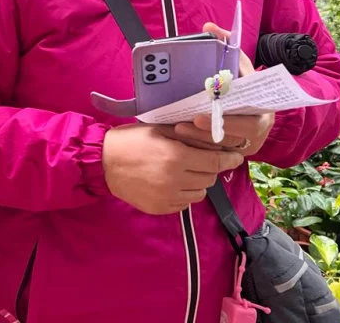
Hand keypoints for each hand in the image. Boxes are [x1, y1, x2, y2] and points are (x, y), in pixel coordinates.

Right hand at [103, 124, 243, 214]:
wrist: (102, 162)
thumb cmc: (130, 140)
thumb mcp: (158, 130)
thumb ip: (186, 135)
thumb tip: (214, 139)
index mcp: (176, 157)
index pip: (214, 162)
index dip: (229, 160)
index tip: (237, 157)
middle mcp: (174, 180)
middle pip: (209, 179)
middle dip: (209, 169)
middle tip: (201, 160)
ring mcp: (167, 197)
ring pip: (199, 193)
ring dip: (197, 182)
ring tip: (184, 172)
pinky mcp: (159, 208)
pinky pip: (183, 203)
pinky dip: (183, 193)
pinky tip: (171, 182)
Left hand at [170, 22, 274, 155]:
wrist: (251, 104)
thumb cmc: (243, 84)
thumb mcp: (239, 65)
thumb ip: (229, 46)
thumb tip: (210, 27)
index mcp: (263, 111)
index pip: (251, 121)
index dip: (231, 120)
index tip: (209, 112)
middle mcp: (257, 131)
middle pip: (234, 137)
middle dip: (210, 131)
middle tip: (189, 121)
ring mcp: (245, 144)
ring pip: (222, 148)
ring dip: (199, 140)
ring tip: (178, 128)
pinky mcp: (231, 152)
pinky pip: (214, 154)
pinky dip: (197, 146)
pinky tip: (179, 138)